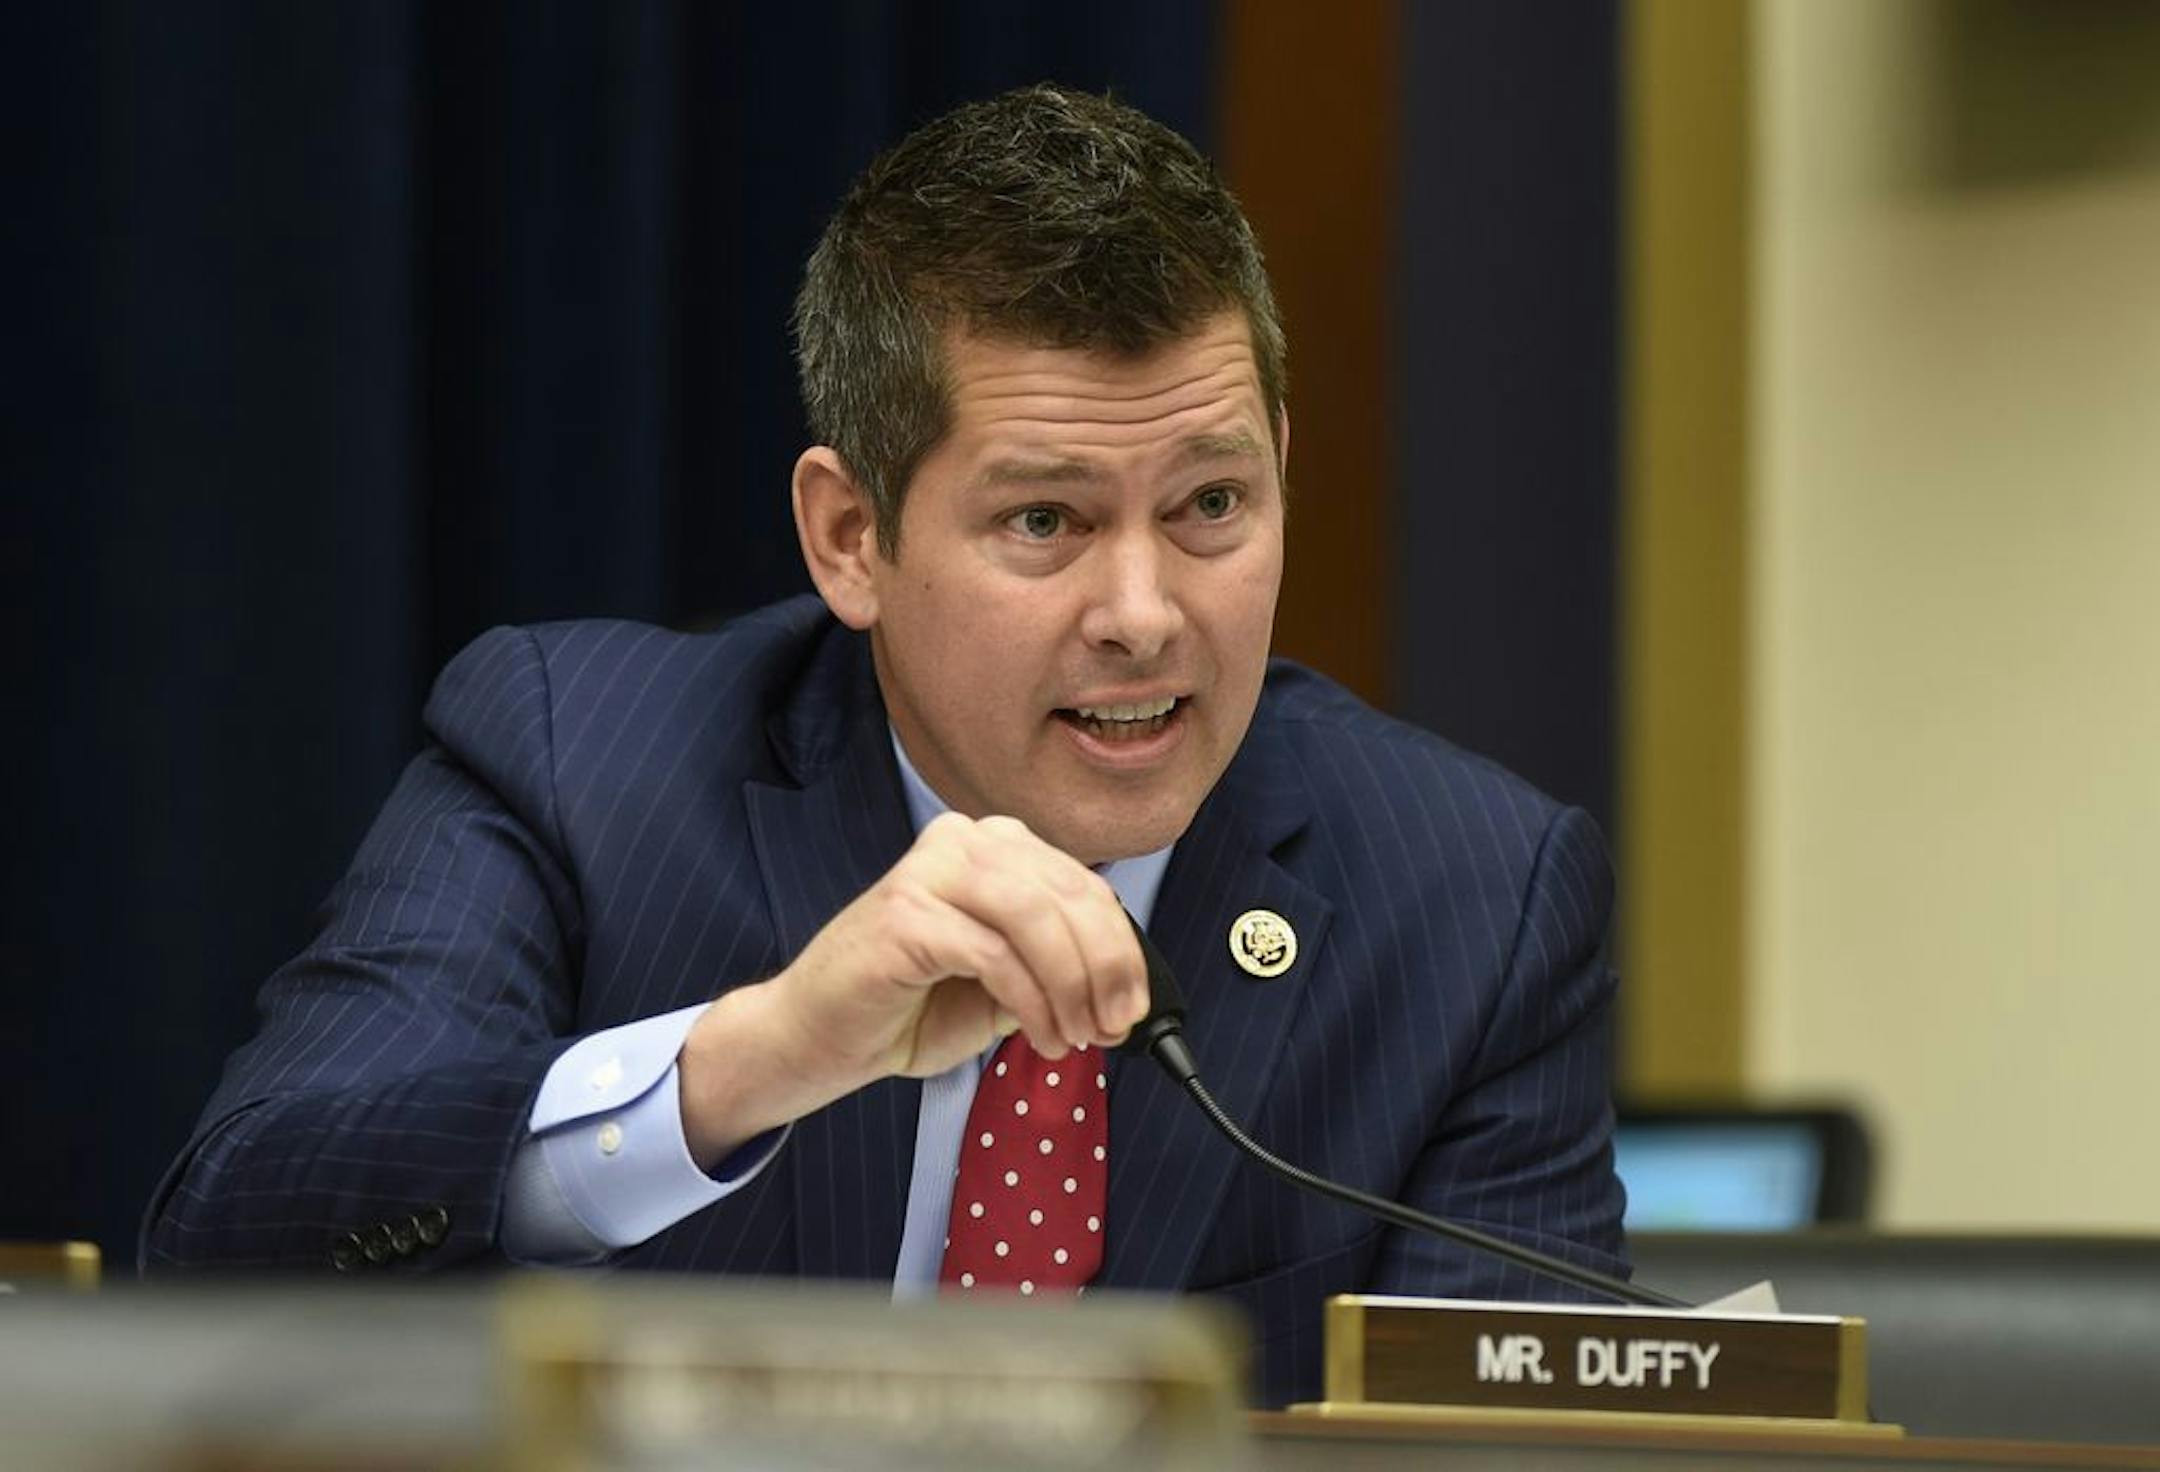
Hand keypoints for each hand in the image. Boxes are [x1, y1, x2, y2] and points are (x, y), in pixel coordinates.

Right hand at [677, 812, 1147, 1168]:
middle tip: (1113, 1028)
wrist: (816, 1037)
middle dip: (1107, 971)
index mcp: (993, 846)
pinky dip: (1032, 1003)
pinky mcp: (906, 912)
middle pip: (1071, 897)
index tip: (1134, 1008)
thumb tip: (1122, 991)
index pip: (1085, 887)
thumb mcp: (1005, 983)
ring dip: (1072, 988)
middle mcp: (963, 840)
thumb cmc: (908, 1007)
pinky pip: (997, 955)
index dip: (1123, 950)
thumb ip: (1058, 970)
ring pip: (1039, 919)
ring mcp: (931, 870)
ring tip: (1073, 1038)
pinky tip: (1040, 1038)